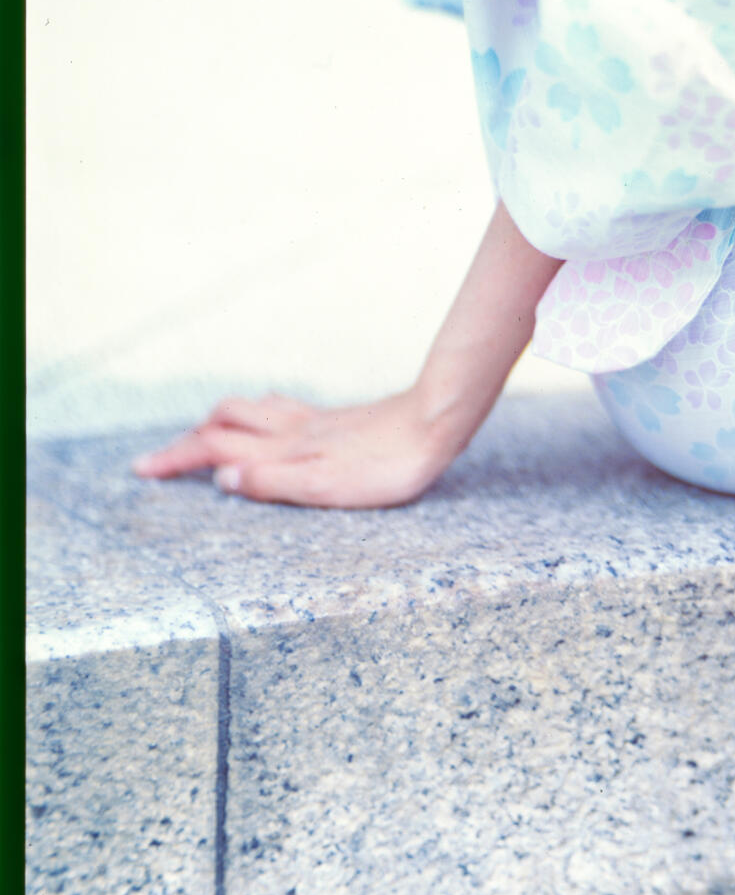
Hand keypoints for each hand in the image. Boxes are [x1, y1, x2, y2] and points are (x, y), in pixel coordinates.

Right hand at [131, 388, 463, 508]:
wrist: (435, 423)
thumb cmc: (386, 465)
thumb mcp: (325, 486)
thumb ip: (270, 482)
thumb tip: (218, 475)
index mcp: (282, 449)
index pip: (213, 448)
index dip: (174, 458)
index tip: (140, 469)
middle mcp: (292, 430)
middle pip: (224, 419)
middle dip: (187, 437)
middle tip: (162, 459)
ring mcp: (313, 420)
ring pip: (251, 409)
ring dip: (218, 420)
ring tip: (202, 434)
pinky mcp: (335, 418)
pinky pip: (281, 407)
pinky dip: (256, 411)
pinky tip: (267, 416)